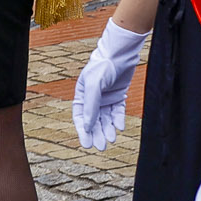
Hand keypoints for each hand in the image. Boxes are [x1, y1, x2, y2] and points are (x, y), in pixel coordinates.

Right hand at [74, 19, 148, 149]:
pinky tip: (120, 127)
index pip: (80, 118)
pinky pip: (118, 111)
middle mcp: (93, 99)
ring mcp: (106, 98)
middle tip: (101, 147)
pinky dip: (119, 119)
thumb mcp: (94, 85)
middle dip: (97, 134)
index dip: (83, 132)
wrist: (121, 53)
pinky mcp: (118, 95)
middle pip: (94, 121)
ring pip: (106, 118)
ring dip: (108, 129)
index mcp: (81, 96)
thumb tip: (87, 126)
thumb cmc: (103, 66)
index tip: (87, 144)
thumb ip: (90, 106)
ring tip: (111, 139)